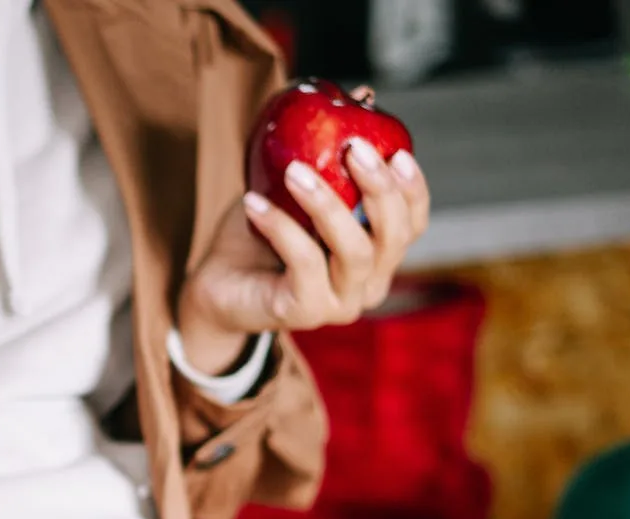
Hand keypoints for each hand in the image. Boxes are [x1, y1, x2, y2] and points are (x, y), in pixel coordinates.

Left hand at [176, 132, 430, 373]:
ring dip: (327, 204)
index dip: (413, 190)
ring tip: (294, 171)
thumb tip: (365, 94)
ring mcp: (340, 303)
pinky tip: (254, 202)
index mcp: (376, 255)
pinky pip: (304, 264)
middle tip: (353, 148)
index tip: (399, 152)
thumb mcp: (295, 186)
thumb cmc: (260, 232)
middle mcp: (368, 283)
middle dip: (379, 188)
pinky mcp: (305, 313)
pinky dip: (281, 228)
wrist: (216, 284)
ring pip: (355, 251)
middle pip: (393, 237)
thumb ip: (329, 151)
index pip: (413, 224)